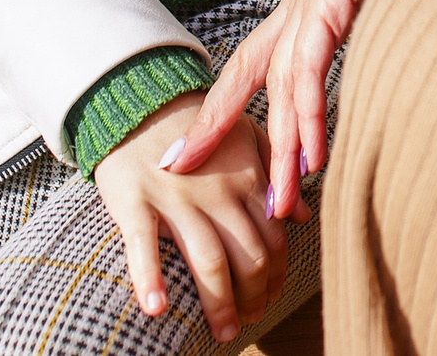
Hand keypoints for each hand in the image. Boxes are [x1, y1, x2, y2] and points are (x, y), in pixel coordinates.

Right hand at [93, 91, 284, 341]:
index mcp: (247, 177)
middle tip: (251, 321)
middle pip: (248, 256)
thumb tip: (301, 217)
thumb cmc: (196, 128)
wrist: (141, 103)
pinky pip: (143, 247)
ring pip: (209, 261)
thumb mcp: (245, 138)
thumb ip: (275, 174)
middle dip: (255, 296)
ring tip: (225, 332)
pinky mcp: (135, 201)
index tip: (271, 297)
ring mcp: (176, 197)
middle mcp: (217, 191)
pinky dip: (150, 280)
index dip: (276, 275)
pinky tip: (158, 309)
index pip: (274, 238)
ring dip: (219, 304)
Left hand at [165, 0, 364, 220]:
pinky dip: (309, 118)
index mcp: (297, 14)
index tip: (182, 159)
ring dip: (280, 152)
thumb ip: (361, 39)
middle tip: (203, 194)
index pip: (243, 74)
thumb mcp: (371, 4)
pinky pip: (311, 73)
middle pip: (251, 88)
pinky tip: (310, 158)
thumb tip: (373, 77)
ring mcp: (308, 8)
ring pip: (282, 93)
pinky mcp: (327, 5)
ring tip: (280, 203)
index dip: (214, 117)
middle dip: (224, 141)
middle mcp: (293, 13)